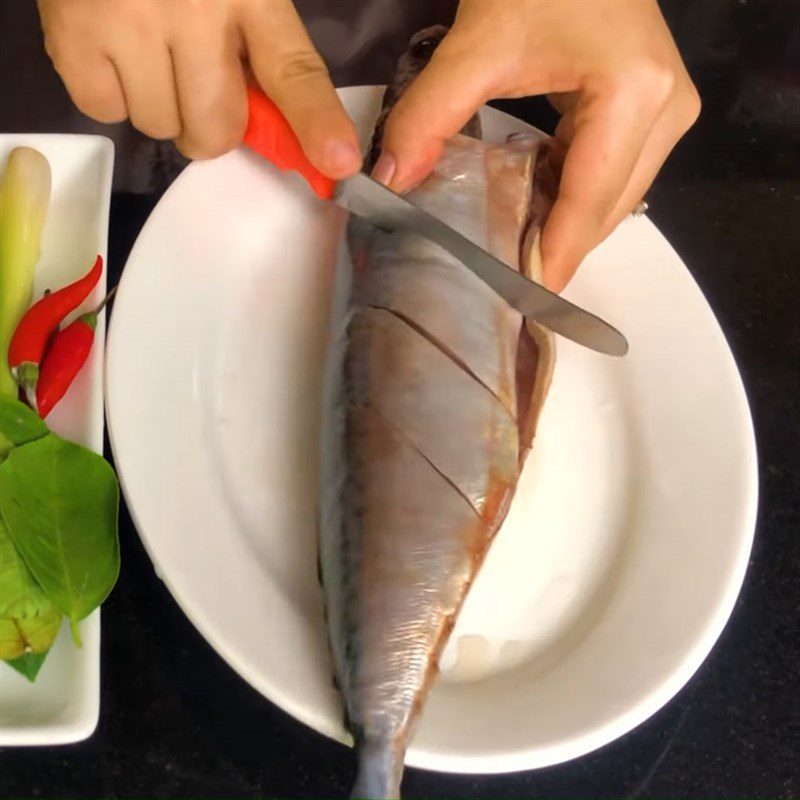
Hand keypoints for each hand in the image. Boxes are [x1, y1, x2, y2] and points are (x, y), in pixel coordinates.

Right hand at [36, 0, 360, 177]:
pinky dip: (111, 93)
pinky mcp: (72, 34)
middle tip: (198, 80)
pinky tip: (113, 49)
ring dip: (161, 106)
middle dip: (212, 122)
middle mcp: (193, 10)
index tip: (338, 163)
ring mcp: (128, 23)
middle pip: (215, 130)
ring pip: (160, 126)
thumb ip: (263, 49)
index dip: (316, 123)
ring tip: (150, 52)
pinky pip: (106, 111)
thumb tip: (285, 131)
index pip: (292, 71)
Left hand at [375, 0, 700, 291]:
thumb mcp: (478, 43)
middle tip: (505, 280)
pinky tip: (533, 206)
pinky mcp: (654, 108)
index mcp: (635, 95)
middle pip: (606, 209)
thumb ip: (430, 114)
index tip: (525, 303)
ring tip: (513, 249)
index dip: (556, 255)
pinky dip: (571, 196)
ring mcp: (667, 110)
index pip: (588, 202)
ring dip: (564, 224)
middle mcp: (667, 110)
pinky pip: (610, 174)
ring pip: (613, 199)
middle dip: (558, 246)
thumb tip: (391, 180)